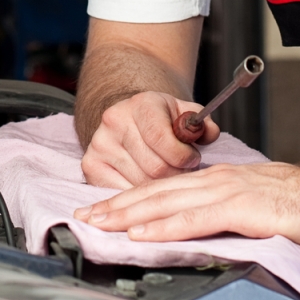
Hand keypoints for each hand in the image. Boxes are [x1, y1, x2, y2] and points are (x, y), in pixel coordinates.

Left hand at [72, 161, 299, 248]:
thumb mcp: (256, 202)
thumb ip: (228, 210)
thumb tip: (204, 224)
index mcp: (221, 180)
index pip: (167, 189)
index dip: (132, 199)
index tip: (104, 208)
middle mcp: (218, 181)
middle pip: (157, 192)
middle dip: (117, 205)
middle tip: (85, 215)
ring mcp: (228, 193)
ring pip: (167, 202)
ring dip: (129, 214)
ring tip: (101, 223)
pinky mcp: (241, 209)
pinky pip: (194, 218)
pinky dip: (164, 225)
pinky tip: (144, 232)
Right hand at [80, 91, 219, 189]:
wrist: (129, 118)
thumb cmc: (160, 120)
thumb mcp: (184, 114)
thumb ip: (202, 124)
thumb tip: (209, 133)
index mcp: (140, 104)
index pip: (162, 139)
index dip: (184, 156)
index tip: (192, 158)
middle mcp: (115, 121)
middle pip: (154, 167)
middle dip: (175, 174)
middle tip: (181, 170)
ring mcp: (99, 144)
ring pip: (140, 184)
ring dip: (159, 187)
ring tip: (166, 175)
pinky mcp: (90, 166)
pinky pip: (122, 193)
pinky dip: (139, 195)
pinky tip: (147, 184)